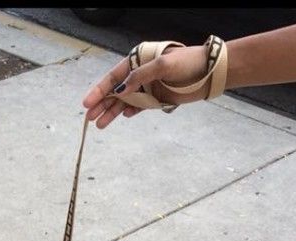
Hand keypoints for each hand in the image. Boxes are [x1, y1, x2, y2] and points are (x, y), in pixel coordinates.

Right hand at [82, 44, 208, 128]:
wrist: (208, 73)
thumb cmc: (186, 63)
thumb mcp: (162, 65)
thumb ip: (140, 76)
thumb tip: (121, 90)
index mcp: (137, 60)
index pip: (113, 77)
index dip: (99, 91)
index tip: (87, 104)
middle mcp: (140, 74)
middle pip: (116, 91)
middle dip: (102, 104)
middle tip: (89, 118)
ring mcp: (148, 87)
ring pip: (125, 101)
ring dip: (113, 112)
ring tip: (100, 124)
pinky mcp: (156, 98)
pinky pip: (139, 106)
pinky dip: (131, 112)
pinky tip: (123, 117)